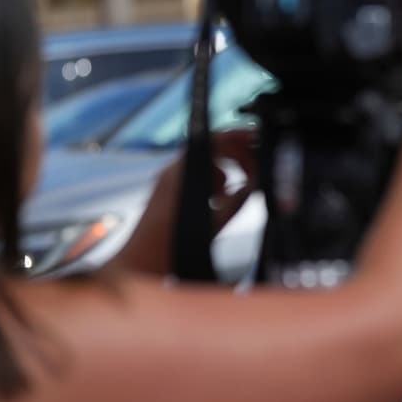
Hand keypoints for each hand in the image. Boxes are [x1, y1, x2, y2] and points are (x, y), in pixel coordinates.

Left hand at [112, 129, 257, 275]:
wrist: (142, 263)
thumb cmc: (171, 247)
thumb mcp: (214, 225)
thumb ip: (237, 202)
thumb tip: (254, 186)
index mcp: (183, 173)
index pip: (215, 139)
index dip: (240, 138)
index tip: (258, 144)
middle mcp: (173, 170)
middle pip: (213, 146)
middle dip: (239, 156)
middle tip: (257, 171)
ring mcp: (169, 178)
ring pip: (206, 160)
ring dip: (227, 170)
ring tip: (238, 190)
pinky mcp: (169, 189)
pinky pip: (197, 173)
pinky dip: (214, 181)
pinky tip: (220, 200)